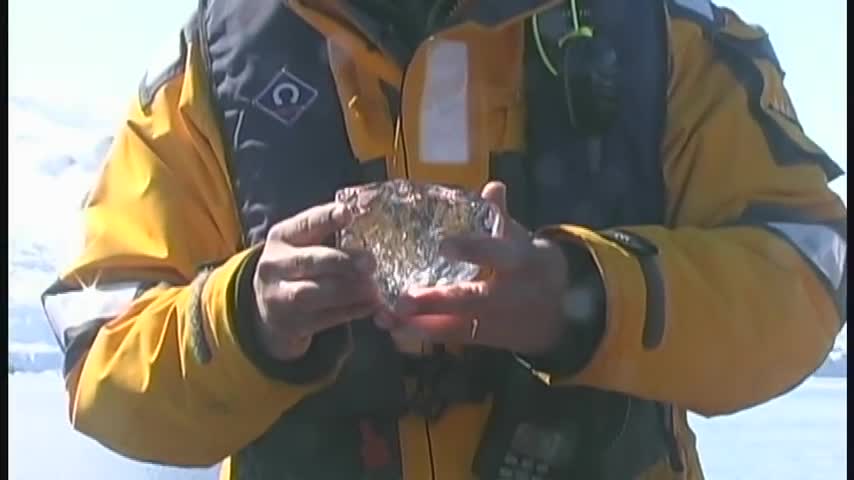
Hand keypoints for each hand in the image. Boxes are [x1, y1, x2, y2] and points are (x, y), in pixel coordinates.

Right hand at [253, 203, 380, 360]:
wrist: (270, 308)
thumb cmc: (299, 267)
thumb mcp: (304, 244)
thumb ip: (329, 232)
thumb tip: (369, 217)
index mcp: (281, 237)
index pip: (305, 224)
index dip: (327, 218)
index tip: (348, 214)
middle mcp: (274, 265)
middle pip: (309, 261)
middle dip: (342, 261)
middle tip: (371, 262)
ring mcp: (279, 296)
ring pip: (314, 292)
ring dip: (348, 290)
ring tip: (373, 287)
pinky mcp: (291, 323)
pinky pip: (324, 318)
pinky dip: (350, 311)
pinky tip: (370, 305)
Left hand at [379, 182, 570, 354]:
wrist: (559, 316)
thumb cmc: (532, 268)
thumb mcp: (525, 240)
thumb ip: (502, 217)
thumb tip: (493, 187)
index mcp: (520, 263)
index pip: (497, 254)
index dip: (473, 250)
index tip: (444, 246)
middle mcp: (507, 296)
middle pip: (470, 299)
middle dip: (436, 301)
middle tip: (403, 299)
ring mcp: (493, 321)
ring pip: (455, 326)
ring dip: (420, 323)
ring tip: (388, 317)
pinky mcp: (480, 338)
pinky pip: (449, 338)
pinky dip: (421, 334)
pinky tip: (394, 328)